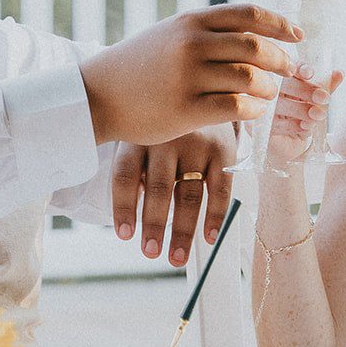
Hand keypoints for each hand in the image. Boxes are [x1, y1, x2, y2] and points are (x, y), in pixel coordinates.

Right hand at [79, 4, 300, 145]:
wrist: (98, 95)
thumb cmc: (138, 66)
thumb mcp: (169, 34)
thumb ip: (206, 30)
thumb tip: (256, 33)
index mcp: (191, 20)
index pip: (249, 14)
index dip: (281, 24)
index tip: (298, 36)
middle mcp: (191, 44)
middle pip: (256, 46)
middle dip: (281, 60)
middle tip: (290, 71)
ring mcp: (187, 77)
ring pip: (250, 78)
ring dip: (269, 87)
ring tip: (268, 94)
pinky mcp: (185, 109)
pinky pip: (237, 107)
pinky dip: (254, 110)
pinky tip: (254, 111)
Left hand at [111, 126, 236, 266]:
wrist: (204, 89)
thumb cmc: (163, 125)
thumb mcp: (141, 133)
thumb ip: (134, 167)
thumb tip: (128, 215)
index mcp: (139, 137)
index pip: (125, 176)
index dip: (123, 208)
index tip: (125, 236)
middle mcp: (167, 139)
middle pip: (157, 189)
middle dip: (153, 225)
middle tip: (150, 252)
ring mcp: (197, 145)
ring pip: (187, 194)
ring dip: (181, 230)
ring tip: (175, 257)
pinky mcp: (222, 150)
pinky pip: (220, 189)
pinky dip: (216, 216)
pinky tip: (209, 238)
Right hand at [265, 65, 343, 167]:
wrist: (290, 145)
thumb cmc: (302, 117)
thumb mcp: (316, 101)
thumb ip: (326, 87)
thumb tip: (339, 73)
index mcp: (282, 78)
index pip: (288, 67)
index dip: (299, 68)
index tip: (310, 74)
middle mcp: (268, 90)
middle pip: (283, 84)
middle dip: (305, 90)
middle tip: (324, 99)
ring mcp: (260, 107)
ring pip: (278, 104)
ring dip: (301, 110)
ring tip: (318, 116)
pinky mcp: (257, 126)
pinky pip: (274, 123)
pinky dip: (292, 126)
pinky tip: (305, 129)